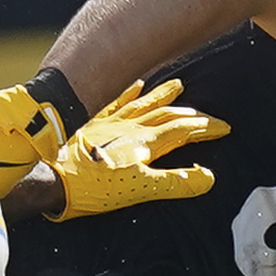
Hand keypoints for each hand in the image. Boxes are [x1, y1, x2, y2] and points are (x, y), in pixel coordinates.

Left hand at [54, 80, 229, 219]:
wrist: (52, 179)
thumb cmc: (93, 188)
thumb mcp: (139, 190)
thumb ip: (174, 183)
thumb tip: (208, 177)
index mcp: (145, 142)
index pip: (184, 130)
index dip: (206, 128)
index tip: (224, 127)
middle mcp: (130, 127)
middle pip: (167, 115)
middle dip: (191, 114)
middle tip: (207, 114)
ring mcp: (110, 124)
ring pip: (143, 103)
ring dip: (162, 96)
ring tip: (178, 85)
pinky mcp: (91, 125)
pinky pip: (115, 103)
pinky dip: (128, 94)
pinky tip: (135, 85)